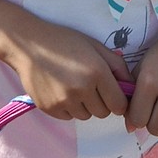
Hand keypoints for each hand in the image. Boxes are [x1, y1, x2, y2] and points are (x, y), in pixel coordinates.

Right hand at [7, 16, 131, 121]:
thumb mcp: (94, 45)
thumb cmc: (63, 41)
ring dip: (85, 105)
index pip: (120, 105)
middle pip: (104, 112)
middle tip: (90, 85)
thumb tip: (130, 87)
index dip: (118, 99)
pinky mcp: (51, 109)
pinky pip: (70, 117)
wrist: (27, 44)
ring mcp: (65, 101)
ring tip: (73, 85)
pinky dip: (69, 107)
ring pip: (87, 116)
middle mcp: (82, 90)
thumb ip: (117, 65)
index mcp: (96, 73)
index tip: (112, 92)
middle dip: (102, 101)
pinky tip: (61, 89)